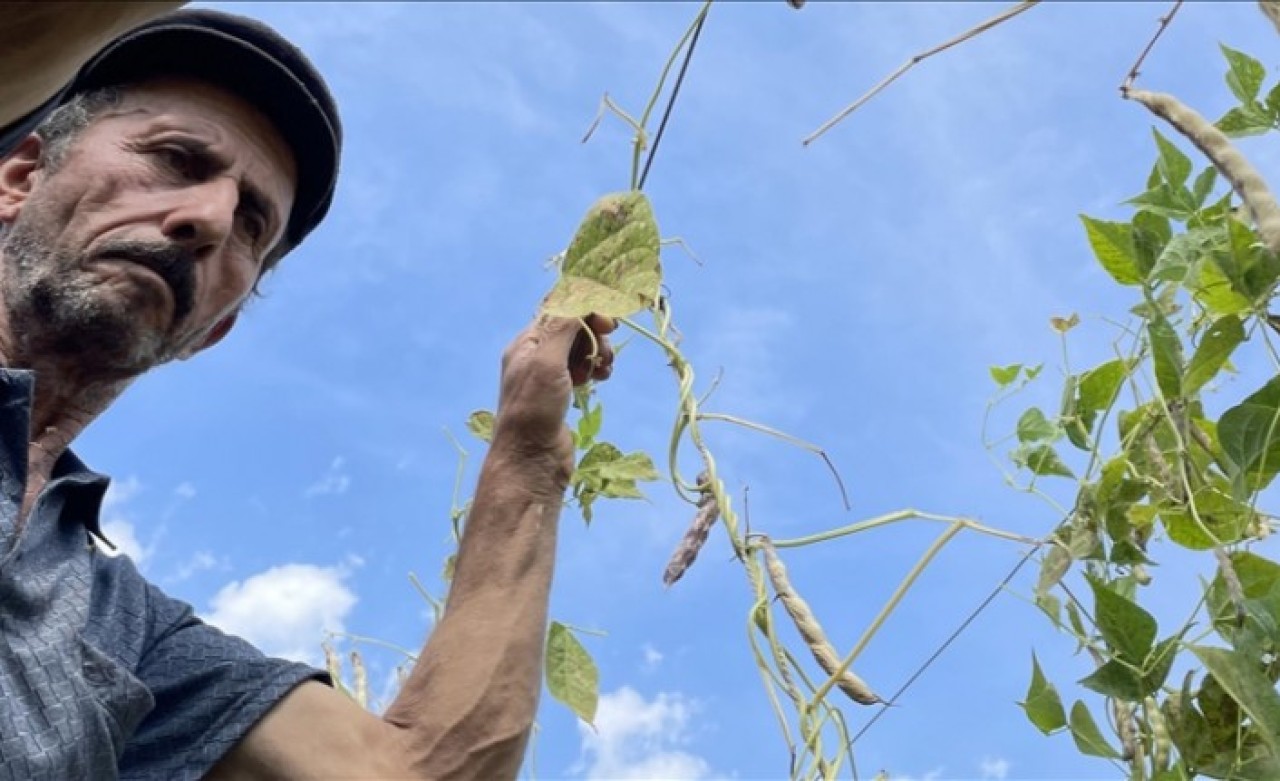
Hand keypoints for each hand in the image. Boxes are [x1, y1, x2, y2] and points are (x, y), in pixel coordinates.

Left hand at [492, 313, 615, 480]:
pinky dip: (594, 369)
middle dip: (595, 335)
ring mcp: (548, 376)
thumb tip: (579, 293)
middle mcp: (535, 356)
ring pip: (580, 349)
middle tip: (606, 353)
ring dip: (597, 353)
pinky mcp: (560, 394)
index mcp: (526, 343)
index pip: (559, 310)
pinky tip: (601, 379)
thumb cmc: (534, 409)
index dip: (586, 310)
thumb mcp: (547, 361)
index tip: (609, 322)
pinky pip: (582, 369)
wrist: (531, 459)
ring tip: (604, 371)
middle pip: (573, 328)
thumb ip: (563, 326)